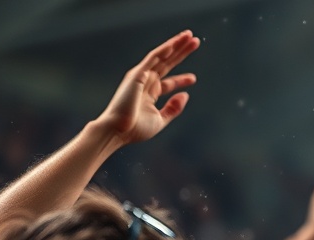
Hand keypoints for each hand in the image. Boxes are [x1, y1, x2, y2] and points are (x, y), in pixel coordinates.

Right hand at [96, 30, 200, 144]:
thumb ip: (173, 108)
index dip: (181, 79)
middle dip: (181, 52)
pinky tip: (174, 44)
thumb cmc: (135, 129)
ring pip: (162, 55)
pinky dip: (163, 50)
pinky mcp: (137, 74)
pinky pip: (152, 58)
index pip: (168, 82)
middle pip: (167, 63)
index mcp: (150, 93)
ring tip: (190, 36)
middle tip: (195, 42)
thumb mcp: (160, 120)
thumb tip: (186, 95)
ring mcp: (141, 76)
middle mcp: (145, 81)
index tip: (193, 79)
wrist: (118, 130)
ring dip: (176, 44)